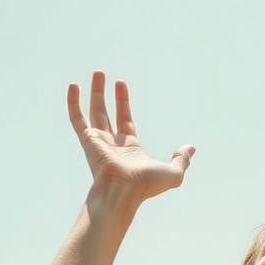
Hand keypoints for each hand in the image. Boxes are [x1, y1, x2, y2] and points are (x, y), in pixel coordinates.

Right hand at [66, 69, 195, 202]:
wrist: (123, 191)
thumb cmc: (146, 186)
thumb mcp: (173, 173)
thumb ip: (181, 159)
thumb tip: (191, 149)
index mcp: (129, 148)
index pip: (125, 120)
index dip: (122, 102)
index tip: (120, 84)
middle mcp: (112, 144)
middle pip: (106, 113)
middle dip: (105, 94)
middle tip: (103, 75)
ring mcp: (98, 141)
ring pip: (94, 111)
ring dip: (94, 92)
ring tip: (98, 72)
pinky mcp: (88, 140)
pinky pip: (77, 119)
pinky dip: (73, 102)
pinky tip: (73, 86)